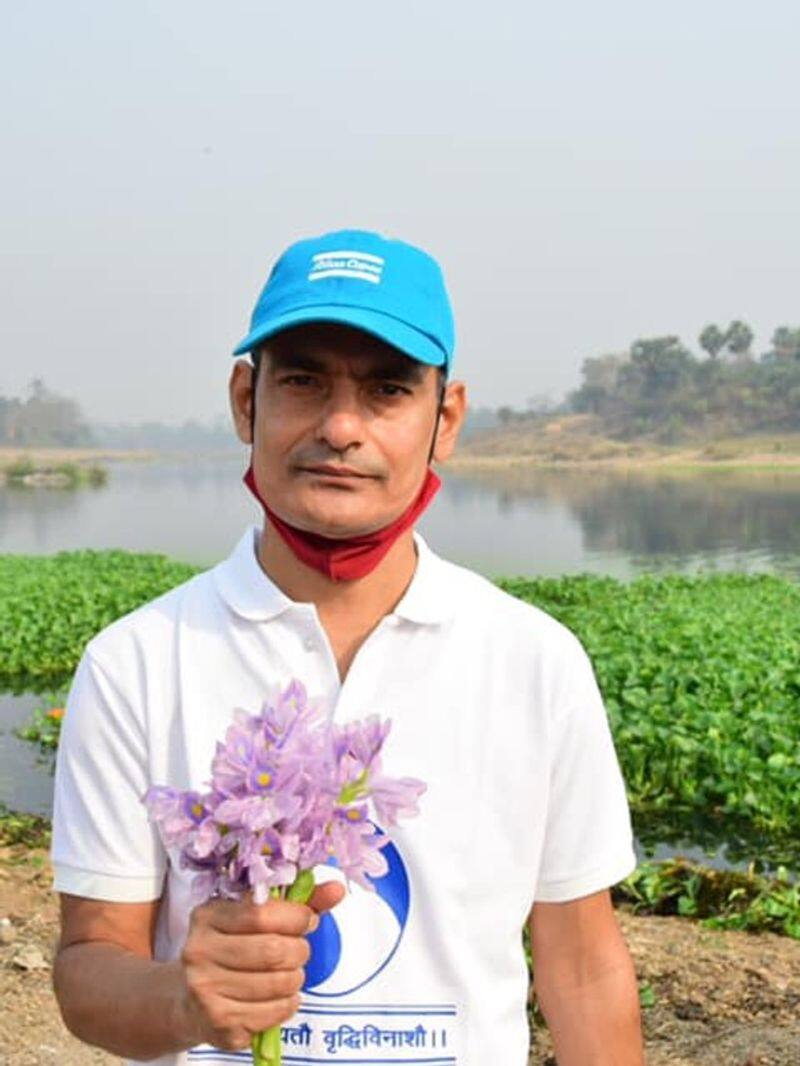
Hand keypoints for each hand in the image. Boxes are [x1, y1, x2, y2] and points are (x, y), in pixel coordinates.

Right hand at [179, 881, 344, 1051]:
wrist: (192, 1001)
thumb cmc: (232, 950)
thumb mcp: (256, 919)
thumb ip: (296, 903)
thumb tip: (337, 889)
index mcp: (208, 916)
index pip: (263, 914)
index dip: (296, 917)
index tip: (307, 921)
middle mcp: (199, 951)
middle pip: (274, 950)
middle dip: (299, 951)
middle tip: (299, 951)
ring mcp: (205, 989)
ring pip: (277, 983)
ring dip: (295, 979)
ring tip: (289, 974)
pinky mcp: (219, 1022)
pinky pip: (273, 1013)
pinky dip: (288, 1004)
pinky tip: (280, 997)